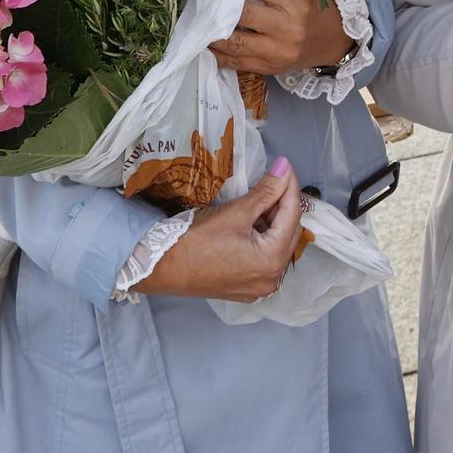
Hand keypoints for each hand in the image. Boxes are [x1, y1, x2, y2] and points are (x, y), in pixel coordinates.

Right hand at [134, 156, 304, 301]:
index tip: (284, 164)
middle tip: (273, 179)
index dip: (289, 187)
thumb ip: (265, 191)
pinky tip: (252, 220)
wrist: (160, 267)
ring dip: (273, 221)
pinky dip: (262, 238)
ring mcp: (258, 287)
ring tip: (262, 196)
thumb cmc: (196, 240)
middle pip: (288, 232)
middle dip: (283, 204)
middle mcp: (272, 279)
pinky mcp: (245, 288)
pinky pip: (264, 258)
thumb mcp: (235, 212)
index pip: (292, 215)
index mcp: (272, 260)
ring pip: (277, 245)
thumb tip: (284, 168)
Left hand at [210, 0, 350, 74]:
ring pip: (235, 42)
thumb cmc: (314, 11)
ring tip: (199, 24)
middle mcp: (287, 28)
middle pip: (243, 14)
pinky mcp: (270, 68)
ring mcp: (277, 51)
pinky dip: (218, 54)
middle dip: (219, 6)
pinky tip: (207, 45)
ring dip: (212, 33)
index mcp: (296, 2)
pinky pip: (237, 62)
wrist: (334, 42)